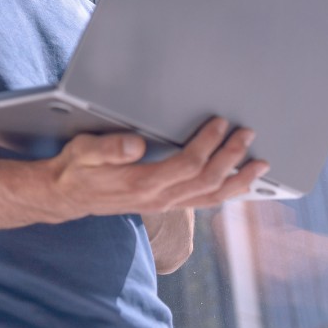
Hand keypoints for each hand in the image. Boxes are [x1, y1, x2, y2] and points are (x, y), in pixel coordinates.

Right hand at [44, 117, 269, 219]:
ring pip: (211, 198)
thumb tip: (136, 145)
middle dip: (232, 158)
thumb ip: (109, 148)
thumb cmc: (78, 168)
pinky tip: (238, 184)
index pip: (188, 164)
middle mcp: (159, 197)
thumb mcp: (84, 151)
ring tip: (259, 166)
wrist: (68, 195)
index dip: (208, 143)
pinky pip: (204, 202)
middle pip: (208, 182)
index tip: (220, 123)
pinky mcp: (166, 204)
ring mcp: (164, 204)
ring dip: (238, 181)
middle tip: (248, 135)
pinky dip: (226, 193)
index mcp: (143, 182)